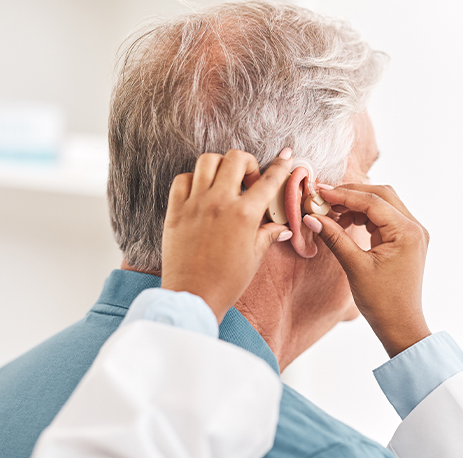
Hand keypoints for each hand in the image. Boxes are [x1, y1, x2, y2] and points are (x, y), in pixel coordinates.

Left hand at [161, 149, 293, 322]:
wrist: (193, 296)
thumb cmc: (226, 281)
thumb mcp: (254, 257)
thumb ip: (267, 235)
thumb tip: (281, 227)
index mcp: (245, 215)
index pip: (269, 180)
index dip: (281, 165)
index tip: (286, 155)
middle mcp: (220, 202)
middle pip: (235, 158)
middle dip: (247, 163)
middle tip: (249, 180)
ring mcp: (195, 203)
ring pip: (207, 161)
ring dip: (220, 166)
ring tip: (224, 182)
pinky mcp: (175, 210)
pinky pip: (183, 179)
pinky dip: (194, 180)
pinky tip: (201, 193)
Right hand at [303, 184, 430, 356]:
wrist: (400, 325)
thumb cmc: (382, 301)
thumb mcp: (355, 267)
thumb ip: (335, 238)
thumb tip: (312, 217)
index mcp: (407, 232)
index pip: (373, 201)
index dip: (344, 195)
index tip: (320, 192)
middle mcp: (414, 228)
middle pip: (381, 195)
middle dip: (351, 194)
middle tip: (324, 198)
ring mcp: (412, 233)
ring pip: (383, 204)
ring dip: (358, 204)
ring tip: (332, 213)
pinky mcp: (406, 240)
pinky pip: (384, 218)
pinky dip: (365, 216)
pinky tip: (346, 222)